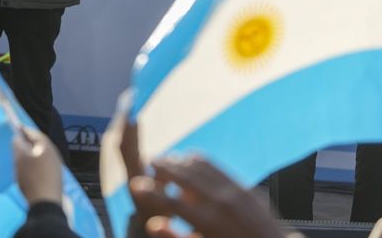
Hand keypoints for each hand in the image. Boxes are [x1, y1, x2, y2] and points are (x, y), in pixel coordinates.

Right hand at [13, 126, 62, 205]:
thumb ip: (18, 145)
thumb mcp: (20, 160)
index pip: (34, 133)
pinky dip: (36, 164)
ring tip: (21, 157)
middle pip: (39, 144)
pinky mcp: (56, 178)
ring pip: (42, 155)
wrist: (46, 203)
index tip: (15, 127)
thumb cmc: (32, 178)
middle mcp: (54, 154)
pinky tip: (29, 171)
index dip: (23, 129)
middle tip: (17, 141)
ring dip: (32, 154)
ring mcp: (57, 166)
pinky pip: (44, 165)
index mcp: (47, 146)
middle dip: (28, 142)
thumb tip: (18, 138)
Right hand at [129, 154, 284, 237]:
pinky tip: (191, 158)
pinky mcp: (245, 188)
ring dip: (181, 160)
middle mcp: (220, 203)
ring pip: (201, 167)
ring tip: (167, 158)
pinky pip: (218, 168)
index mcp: (207, 222)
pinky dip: (201, 161)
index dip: (150, 192)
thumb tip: (153, 224)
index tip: (136, 184)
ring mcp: (234, 192)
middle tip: (149, 162)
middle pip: (184, 176)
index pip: (171, 201)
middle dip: (164, 167)